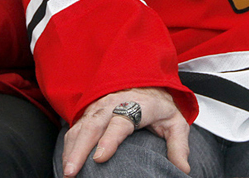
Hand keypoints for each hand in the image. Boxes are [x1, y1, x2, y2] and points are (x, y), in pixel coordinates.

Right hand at [62, 87, 189, 176]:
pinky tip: (66, 162)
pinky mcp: (89, 112)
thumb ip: (178, 146)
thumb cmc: (160, 106)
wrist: (145, 81)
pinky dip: (68, 145)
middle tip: (71, 173)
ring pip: (80, 127)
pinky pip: (75, 128)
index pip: (121, 122)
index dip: (110, 140)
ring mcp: (98, 107)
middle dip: (80, 150)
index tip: (100, 158)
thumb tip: (182, 170)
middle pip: (93, 125)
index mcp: (138, 106)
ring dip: (70, 149)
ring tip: (66, 172)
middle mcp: (114, 104)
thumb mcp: (176, 122)